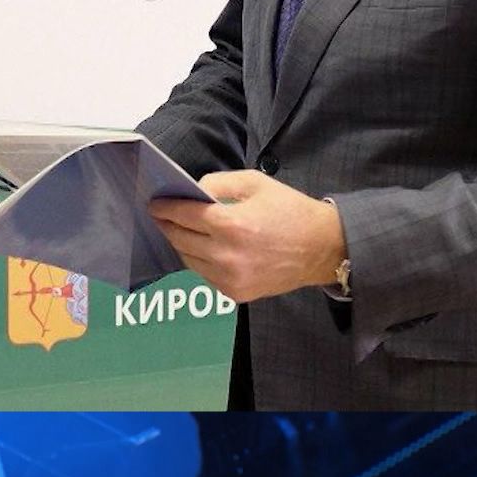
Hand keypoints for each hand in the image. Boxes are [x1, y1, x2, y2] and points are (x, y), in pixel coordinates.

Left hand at [148, 170, 346, 302]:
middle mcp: (227, 255)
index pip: (185, 215)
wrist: (321, 249)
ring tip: (178, 230)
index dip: (166, 207)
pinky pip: (205, 275)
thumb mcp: (255, 183)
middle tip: (161, 215)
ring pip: (188, 259)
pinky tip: (200, 247)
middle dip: (168, 225)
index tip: (154, 203)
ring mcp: (230, 279)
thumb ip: (219, 182)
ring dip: (180, 243)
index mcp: (232, 224)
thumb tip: (193, 191)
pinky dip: (199, 260)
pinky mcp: (235, 294)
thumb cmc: (289, 210)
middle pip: (180, 239)